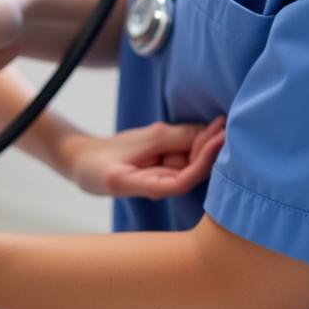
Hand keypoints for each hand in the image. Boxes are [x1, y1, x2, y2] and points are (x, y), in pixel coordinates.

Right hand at [64, 116, 225, 198]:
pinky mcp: (165, 165)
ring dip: (206, 142)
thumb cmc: (105, 157)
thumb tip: (202, 132)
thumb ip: (170, 138)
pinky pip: (185, 155)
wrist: (85, 161)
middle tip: (223, 122)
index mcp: (153, 187)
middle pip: (196, 169)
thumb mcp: (136, 142)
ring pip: (193, 161)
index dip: (205, 160)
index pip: (187, 178)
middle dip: (210, 147)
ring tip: (220, 121)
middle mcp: (165, 184)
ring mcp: (166, 175)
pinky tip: (208, 128)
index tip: (219, 139)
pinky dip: (197, 141)